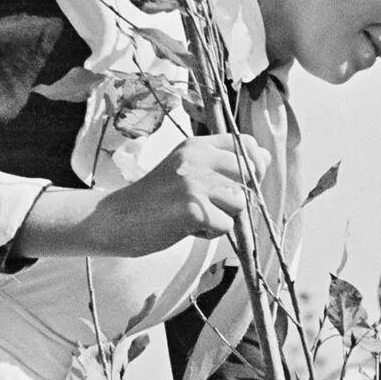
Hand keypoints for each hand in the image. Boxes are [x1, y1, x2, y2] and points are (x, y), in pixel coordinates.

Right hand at [83, 131, 257, 259]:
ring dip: (221, 218)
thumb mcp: (187, 170)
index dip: (253, 166)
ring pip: (239, 204)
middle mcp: (197, 158)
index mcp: (196, 145)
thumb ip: (222, 163)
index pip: (246, 145)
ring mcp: (194, 182)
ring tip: (193, 216)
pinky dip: (209, 234)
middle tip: (207, 205)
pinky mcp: (193, 208)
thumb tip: (265, 156)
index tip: (237, 182)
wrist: (115, 219)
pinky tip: (185, 227)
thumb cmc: (155, 199)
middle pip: (249, 176)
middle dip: (236, 197)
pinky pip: (225, 226)